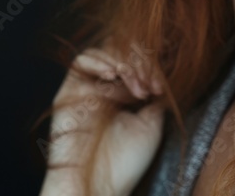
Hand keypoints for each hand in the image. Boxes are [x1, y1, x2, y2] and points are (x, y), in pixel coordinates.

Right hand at [40, 46, 164, 195]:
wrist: (98, 184)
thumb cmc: (124, 162)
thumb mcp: (151, 124)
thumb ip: (156, 95)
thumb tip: (165, 71)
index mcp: (126, 96)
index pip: (138, 63)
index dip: (152, 67)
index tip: (160, 88)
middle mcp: (106, 89)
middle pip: (123, 52)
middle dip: (140, 63)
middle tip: (149, 85)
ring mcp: (87, 88)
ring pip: (104, 52)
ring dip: (123, 61)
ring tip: (134, 83)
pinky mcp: (69, 91)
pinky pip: (81, 60)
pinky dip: (100, 60)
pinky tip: (114, 74)